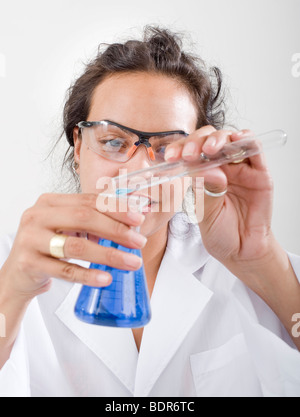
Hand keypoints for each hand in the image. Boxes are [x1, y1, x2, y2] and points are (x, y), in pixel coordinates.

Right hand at [0, 193, 146, 299]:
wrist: (18, 274)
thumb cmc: (48, 247)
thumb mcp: (67, 228)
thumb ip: (93, 222)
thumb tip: (133, 221)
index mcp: (50, 202)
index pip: (88, 201)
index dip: (116, 208)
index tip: (138, 218)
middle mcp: (38, 216)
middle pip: (83, 218)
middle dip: (116, 230)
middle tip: (139, 242)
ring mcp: (31, 239)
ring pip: (76, 246)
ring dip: (108, 255)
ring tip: (131, 262)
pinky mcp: (29, 263)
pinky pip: (64, 270)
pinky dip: (87, 275)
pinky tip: (105, 278)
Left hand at [164, 125, 274, 270]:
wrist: (241, 251)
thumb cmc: (220, 232)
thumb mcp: (206, 213)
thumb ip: (207, 191)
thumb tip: (208, 170)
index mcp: (202, 174)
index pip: (191, 152)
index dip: (180, 149)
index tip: (170, 156)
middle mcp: (221, 167)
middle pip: (209, 140)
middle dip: (196, 142)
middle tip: (189, 154)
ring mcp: (240, 168)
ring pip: (230, 140)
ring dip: (218, 139)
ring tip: (209, 150)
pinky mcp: (260, 173)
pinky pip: (255, 149)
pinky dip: (247, 139)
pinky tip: (237, 139)